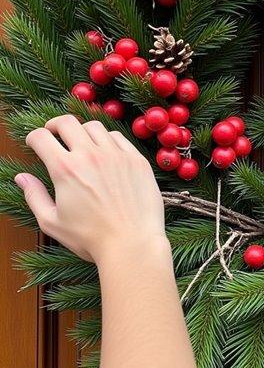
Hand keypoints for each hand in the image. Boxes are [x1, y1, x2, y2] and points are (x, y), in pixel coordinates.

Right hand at [14, 114, 167, 263]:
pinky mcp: (136, 160)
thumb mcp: (52, 222)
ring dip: (82, 132)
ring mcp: (116, 155)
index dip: (33, 138)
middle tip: (53, 133)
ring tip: (81, 143)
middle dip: (54, 125)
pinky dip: (107, 140)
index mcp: (65, 169)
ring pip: (94, 127)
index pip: (41, 137)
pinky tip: (105, 152)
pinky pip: (118, 137)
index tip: (34, 144)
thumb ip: (33, 196)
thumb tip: (22, 177)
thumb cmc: (90, 238)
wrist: (132, 245)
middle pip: (67, 122)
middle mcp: (90, 155)